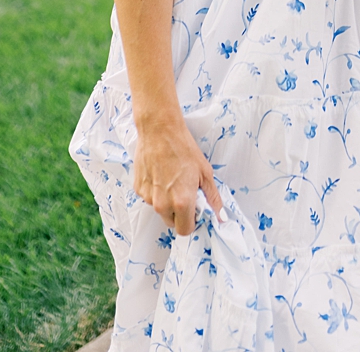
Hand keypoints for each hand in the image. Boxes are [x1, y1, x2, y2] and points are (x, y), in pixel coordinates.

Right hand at [132, 115, 221, 233]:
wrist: (160, 130)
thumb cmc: (183, 148)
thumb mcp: (205, 173)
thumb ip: (213, 199)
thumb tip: (221, 216)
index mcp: (182, 202)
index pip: (185, 230)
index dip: (191, 222)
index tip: (194, 212)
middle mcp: (163, 203)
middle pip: (171, 222)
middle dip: (179, 214)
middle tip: (184, 194)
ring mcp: (148, 196)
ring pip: (159, 209)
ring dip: (166, 202)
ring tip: (171, 180)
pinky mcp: (139, 187)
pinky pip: (149, 197)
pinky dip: (155, 191)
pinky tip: (160, 174)